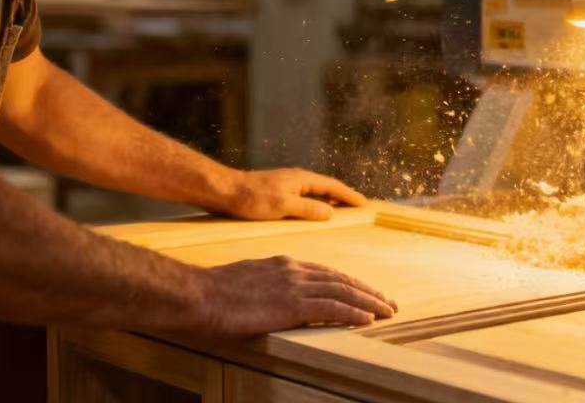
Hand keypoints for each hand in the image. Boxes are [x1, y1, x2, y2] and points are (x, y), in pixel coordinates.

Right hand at [196, 255, 397, 337]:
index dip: (350, 283)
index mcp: (284, 264)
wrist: (197, 294)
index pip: (327, 273)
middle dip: (367, 291)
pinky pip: (333, 308)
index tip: (365, 291)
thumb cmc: (211, 293)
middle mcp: (295, 270)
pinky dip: (354, 313)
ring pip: (344, 292)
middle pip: (342, 279)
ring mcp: (295, 285)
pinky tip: (368, 319)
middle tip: (387, 302)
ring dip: (369, 302)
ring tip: (387, 311)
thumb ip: (265, 287)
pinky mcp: (292, 304)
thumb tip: (271, 300)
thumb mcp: (244, 282)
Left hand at [221, 168, 367, 220]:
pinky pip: (305, 196)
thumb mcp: (283, 205)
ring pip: (315, 191)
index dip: (349, 195)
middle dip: (343, 196)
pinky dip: (315, 203)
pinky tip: (312, 211)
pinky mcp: (278, 190)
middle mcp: (297, 178)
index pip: (333, 186)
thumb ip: (308, 209)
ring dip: (329, 200)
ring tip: (340, 210)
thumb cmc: (252, 198)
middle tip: (357, 206)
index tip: (364, 204)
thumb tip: (331, 213)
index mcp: (302, 179)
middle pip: (326, 187)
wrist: (225, 191)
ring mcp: (288, 183)